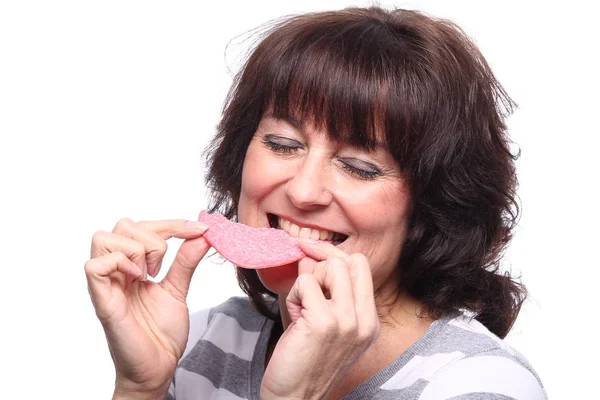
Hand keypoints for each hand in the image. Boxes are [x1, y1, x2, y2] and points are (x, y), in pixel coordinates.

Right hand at [84, 218, 209, 396]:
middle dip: (155, 236)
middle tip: (165, 266)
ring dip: (137, 250)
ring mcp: (107, 283)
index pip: (144, 226)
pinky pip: (95, 265)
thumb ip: (186, 261)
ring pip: (104, 237)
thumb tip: (202, 234)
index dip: (173, 223)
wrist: (157, 367)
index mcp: (133, 265)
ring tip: (149, 276)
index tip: (200, 229)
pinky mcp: (102, 300)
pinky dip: (120, 263)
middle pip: (123, 224)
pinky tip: (138, 280)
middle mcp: (116, 270)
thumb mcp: (178, 289)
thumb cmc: (161, 333)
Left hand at [260, 240, 379, 399]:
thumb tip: (312, 256)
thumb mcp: (329, 326)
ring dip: (308, 280)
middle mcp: (364, 322)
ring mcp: (346, 322)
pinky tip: (294, 315)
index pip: (361, 266)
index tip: (315, 256)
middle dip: (322, 265)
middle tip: (307, 286)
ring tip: (302, 305)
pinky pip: (306, 282)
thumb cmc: (306, 360)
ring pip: (330, 267)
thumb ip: (328, 292)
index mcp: (369, 322)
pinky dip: (294, 294)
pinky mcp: (323, 323)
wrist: (294, 398)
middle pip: (349, 261)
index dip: (335, 256)